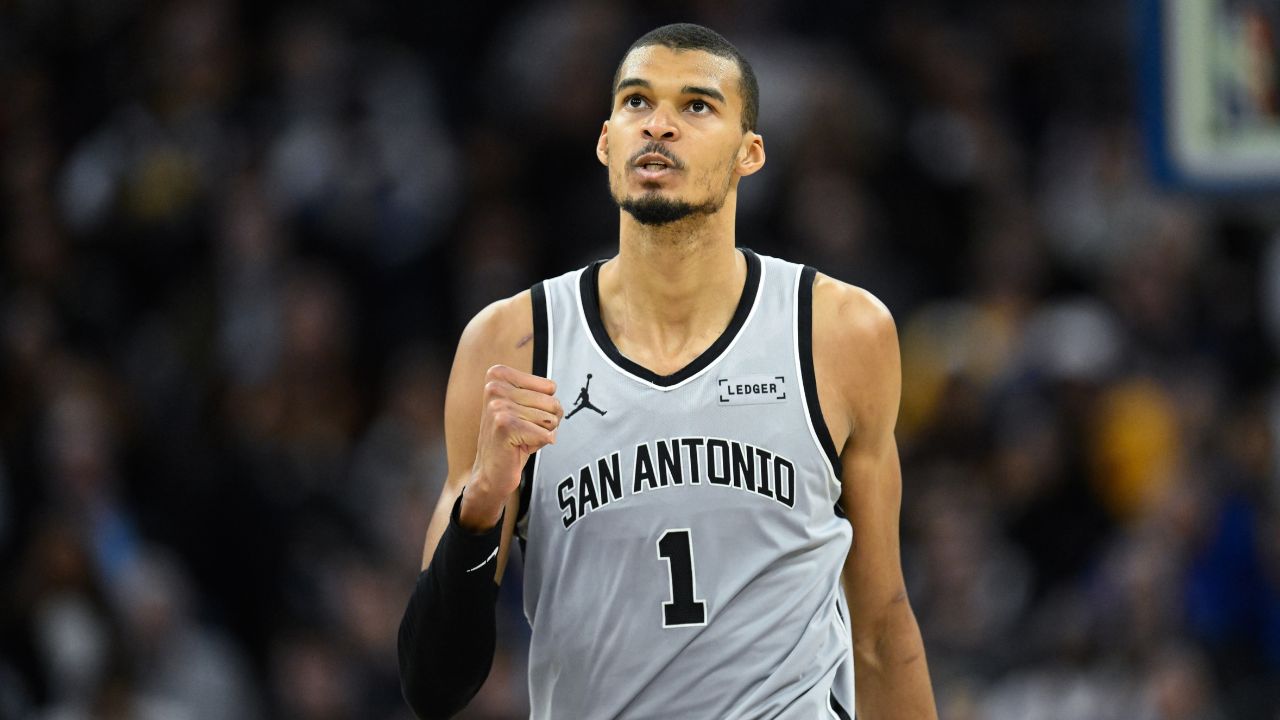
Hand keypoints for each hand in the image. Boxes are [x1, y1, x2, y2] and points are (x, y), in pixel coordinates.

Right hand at [461, 365, 561, 529]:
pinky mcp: (505, 426)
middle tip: (523, 431)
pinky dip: (539, 445)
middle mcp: (495, 387)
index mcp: (498, 375)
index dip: (545, 407)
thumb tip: (557, 401)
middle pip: (552, 402)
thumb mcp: (525, 406)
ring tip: (521, 438)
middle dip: (545, 422)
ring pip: (551, 419)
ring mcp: (498, 406)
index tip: (524, 416)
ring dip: (541, 433)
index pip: (550, 387)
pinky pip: (546, 434)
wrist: (491, 472)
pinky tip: (519, 447)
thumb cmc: (513, 437)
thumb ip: (542, 393)